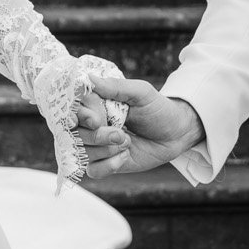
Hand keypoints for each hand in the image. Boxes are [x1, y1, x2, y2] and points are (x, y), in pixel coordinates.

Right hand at [75, 77, 206, 178]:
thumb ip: (115, 86)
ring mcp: (98, 145)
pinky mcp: (106, 163)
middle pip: (75, 134)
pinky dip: (108, 166)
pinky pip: (93, 170)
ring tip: (126, 143)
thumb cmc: (158, 109)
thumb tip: (88, 78)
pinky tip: (124, 157)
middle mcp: (92, 125)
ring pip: (83, 153)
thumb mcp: (141, 92)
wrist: (175, 133)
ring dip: (105, 150)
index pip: (73, 109)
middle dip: (97, 136)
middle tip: (120, 134)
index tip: (95, 120)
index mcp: (96, 104)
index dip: (80, 116)